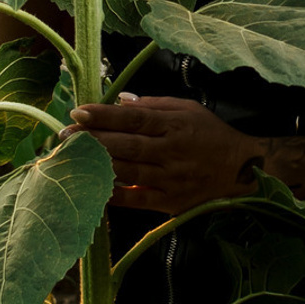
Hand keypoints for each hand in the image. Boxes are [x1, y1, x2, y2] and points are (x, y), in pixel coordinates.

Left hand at [68, 96, 262, 215]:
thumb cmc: (211, 134)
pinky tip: (93, 187)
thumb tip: (120, 101)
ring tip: (71, 158)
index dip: (104, 116)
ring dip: (96, 165)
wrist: (241, 170)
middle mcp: (171, 152)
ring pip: (127, 171)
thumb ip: (153, 105)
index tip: (78, 111)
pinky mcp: (170, 202)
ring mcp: (171, 179)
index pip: (133, 119)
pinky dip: (114, 195)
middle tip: (64, 136)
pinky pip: (137, 199)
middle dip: (92, 140)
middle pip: (125, 145)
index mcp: (175, 125)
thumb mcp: (187, 109)